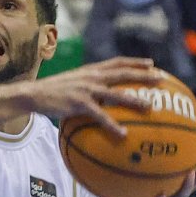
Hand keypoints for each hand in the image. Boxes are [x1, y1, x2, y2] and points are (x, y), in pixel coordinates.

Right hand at [17, 57, 163, 137]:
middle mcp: (91, 76)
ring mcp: (86, 89)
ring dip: (135, 100)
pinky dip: (113, 125)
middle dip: (144, 75)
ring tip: (151, 107)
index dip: (135, 62)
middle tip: (162, 79)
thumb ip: (86, 87)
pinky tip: (123, 134)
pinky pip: (100, 115)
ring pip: (116, 94)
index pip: (117, 62)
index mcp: (90, 70)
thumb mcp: (71, 84)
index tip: (152, 64)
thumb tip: (98, 99)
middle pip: (123, 73)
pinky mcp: (79, 103)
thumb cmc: (51, 92)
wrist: (32, 94)